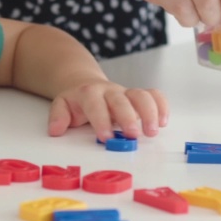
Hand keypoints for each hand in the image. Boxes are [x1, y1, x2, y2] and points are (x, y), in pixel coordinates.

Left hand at [47, 80, 168, 140]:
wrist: (86, 83)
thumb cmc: (77, 100)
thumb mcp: (62, 105)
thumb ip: (58, 116)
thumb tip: (56, 130)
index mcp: (89, 93)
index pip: (95, 104)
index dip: (101, 120)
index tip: (106, 137)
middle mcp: (110, 91)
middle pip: (121, 99)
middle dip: (128, 117)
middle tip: (133, 135)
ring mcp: (126, 92)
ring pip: (142, 95)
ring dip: (149, 112)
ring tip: (152, 131)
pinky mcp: (140, 96)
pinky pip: (154, 95)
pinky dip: (162, 106)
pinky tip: (163, 122)